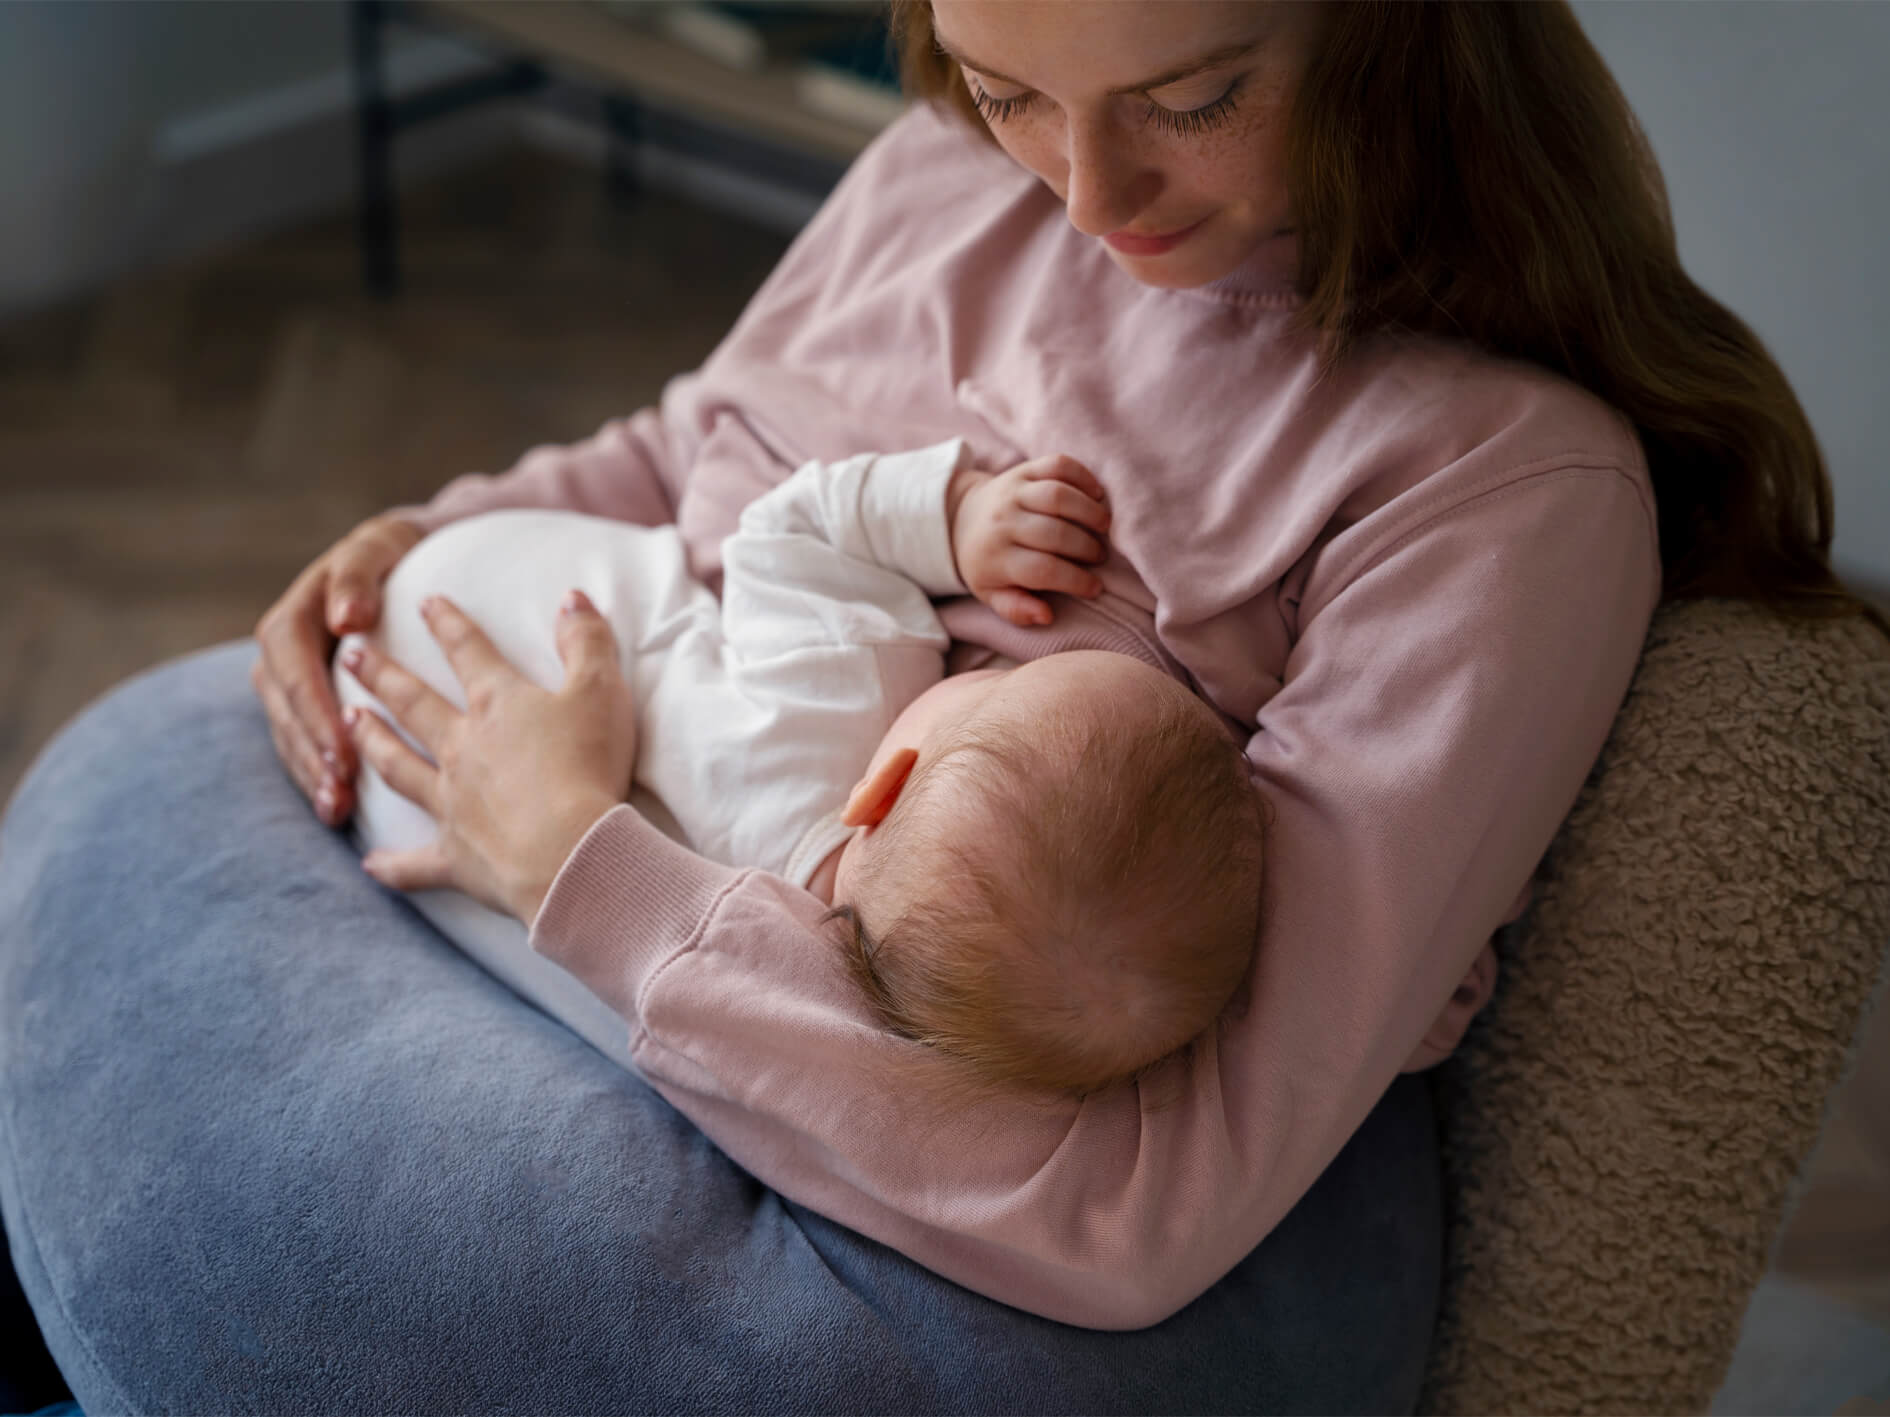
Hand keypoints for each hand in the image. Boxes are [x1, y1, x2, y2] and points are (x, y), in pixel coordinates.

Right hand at [252, 512, 424, 825]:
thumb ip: (357, 575)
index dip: (314, 713)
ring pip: (291, 735)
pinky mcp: (307, 707)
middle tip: (340, 792)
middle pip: (286, 711)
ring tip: (337, 809)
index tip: (342, 751)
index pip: (292, 669)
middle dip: (311, 753)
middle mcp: (281, 655)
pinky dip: (317, 776)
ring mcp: (290, 684)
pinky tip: (337, 809)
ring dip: (310, 775)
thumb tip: (346, 618)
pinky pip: (304, 746)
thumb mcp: (378, 546)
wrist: (407, 559)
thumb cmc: (395, 553)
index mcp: (292, 619)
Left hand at [339, 590, 635, 925]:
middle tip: (350, 656)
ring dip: (372, 743)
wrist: (569, 852)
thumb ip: (587, 640)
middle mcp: (462, 747)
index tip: (424, 601)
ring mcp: (452, 802)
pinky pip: (415, 863)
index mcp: (498, 704)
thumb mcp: (602, 691)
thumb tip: (573, 597)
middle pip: (414, 703)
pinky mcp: (456, 856)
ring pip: (399, 767)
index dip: (447, 622)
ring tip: (350, 723)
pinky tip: (368, 864)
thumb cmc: (588, 767)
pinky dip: (391, 866)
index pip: (467, 650)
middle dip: (382, 675)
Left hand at [947, 454, 1110, 626]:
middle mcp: (1002, 521)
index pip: (1043, 570)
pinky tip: (1097, 494)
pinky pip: (1058, 466)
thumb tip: (1046, 616)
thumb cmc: (986, 563)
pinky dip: (1083, 476)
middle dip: (1086, 548)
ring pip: (1058, 496)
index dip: (1075, 581)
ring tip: (1105, 526)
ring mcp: (1013, 491)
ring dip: (1089, 511)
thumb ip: (1016, 609)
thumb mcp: (991, 593)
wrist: (960, 518)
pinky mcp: (1023, 470)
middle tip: (1099, 557)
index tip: (1095, 588)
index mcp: (995, 556)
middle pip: (1055, 533)